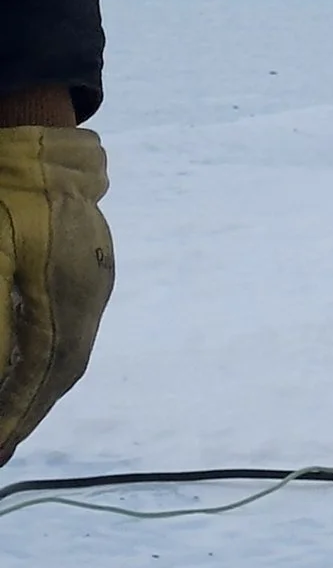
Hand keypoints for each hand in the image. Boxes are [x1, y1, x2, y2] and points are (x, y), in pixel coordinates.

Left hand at [0, 125, 114, 462]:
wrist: (36, 144)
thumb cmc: (6, 197)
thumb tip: (2, 385)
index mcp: (68, 295)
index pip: (43, 376)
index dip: (15, 419)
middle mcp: (87, 295)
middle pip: (59, 373)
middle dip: (26, 416)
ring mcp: (90, 282)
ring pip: (66, 354)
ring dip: (36, 392)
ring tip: (9, 424)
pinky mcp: (84, 272)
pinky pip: (67, 331)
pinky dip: (43, 362)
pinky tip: (24, 373)